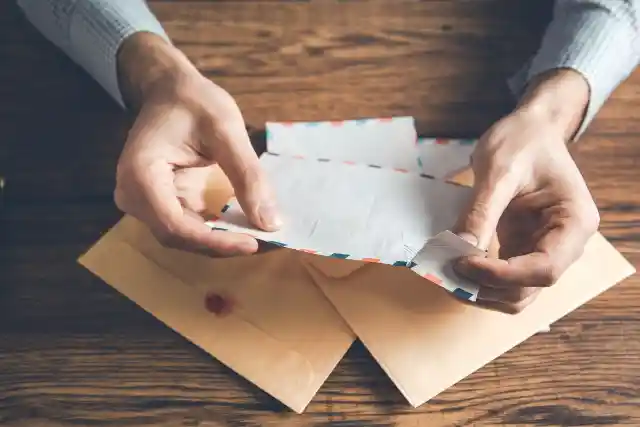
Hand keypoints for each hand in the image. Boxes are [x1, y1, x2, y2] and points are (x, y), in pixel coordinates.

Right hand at [113, 33, 280, 256]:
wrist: (170, 90)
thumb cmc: (194, 101)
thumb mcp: (227, 131)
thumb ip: (248, 175)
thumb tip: (270, 223)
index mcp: (141, 174)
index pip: (176, 226)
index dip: (216, 241)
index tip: (254, 243)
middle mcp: (134, 196)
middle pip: (179, 237)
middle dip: (223, 244)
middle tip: (266, 242)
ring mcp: (145, 203)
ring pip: (185, 237)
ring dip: (222, 240)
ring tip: (260, 236)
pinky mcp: (161, 204)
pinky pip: (190, 226)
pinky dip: (218, 230)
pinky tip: (246, 226)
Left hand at [453, 70, 599, 313]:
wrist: (528, 129)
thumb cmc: (522, 141)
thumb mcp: (499, 171)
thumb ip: (482, 212)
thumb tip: (460, 249)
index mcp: (574, 223)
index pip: (544, 268)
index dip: (502, 275)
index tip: (463, 263)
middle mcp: (565, 245)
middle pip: (529, 289)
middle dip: (488, 288)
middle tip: (447, 273)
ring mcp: (543, 249)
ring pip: (515, 292)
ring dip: (481, 291)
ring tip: (446, 274)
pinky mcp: (522, 248)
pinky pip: (502, 277)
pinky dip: (478, 279)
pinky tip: (453, 268)